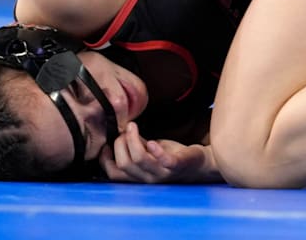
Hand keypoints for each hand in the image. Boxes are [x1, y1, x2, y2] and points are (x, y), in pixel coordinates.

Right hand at [99, 122, 222, 183]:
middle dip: (119, 144)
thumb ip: (136, 146)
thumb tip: (119, 132)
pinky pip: (163, 161)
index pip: (114, 174)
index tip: (106, 142)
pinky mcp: (176, 166)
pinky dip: (155, 151)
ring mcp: (162, 174)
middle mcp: (148, 179)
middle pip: (123, 165)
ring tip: (133, 126)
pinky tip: (152, 141)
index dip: (105, 159)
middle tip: (125, 129)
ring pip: (139, 160)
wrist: (200, 162)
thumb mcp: (150, 152)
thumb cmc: (172, 156)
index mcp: (139, 176)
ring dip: (132, 141)